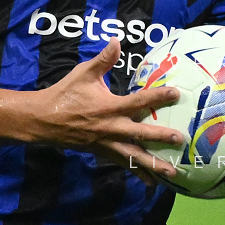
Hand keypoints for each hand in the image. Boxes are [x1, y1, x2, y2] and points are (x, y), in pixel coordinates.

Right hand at [29, 39, 184, 184]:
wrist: (43, 120)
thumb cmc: (65, 94)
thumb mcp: (83, 74)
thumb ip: (103, 60)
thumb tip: (117, 41)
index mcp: (108, 107)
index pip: (138, 101)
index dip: (157, 97)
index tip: (176, 94)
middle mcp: (110, 127)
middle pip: (140, 134)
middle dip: (160, 137)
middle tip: (180, 139)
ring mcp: (106, 143)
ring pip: (133, 156)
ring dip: (153, 165)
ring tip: (172, 172)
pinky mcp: (102, 153)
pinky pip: (123, 164)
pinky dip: (137, 173)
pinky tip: (151, 183)